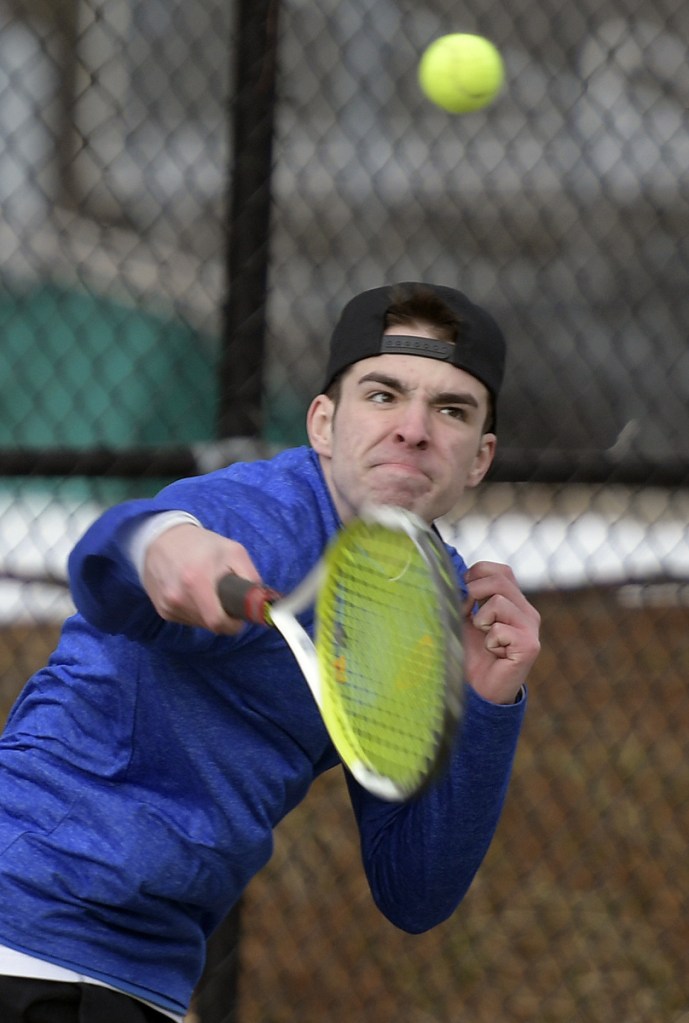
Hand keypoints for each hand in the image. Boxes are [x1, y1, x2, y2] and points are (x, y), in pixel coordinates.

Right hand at [142, 523, 260, 634]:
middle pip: (210, 625)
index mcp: (196, 581)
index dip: (233, 624)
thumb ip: (250, 577)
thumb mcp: (233, 551)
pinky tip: (193, 593)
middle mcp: (178, 597)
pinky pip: (187, 620)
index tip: (238, 616)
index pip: (218, 623)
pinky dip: (195, 611)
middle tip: (225, 597)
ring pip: (199, 624)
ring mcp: (168, 605)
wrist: (161, 538)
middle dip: (223, 616)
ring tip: (207, 591)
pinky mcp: (162, 609)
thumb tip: (262, 601)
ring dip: (208, 614)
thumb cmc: (201, 544)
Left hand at [462, 561, 540, 704]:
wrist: (480, 689)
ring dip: (480, 622)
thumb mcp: (465, 618)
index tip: (466, 594)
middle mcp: (526, 611)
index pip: (502, 571)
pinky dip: (488, 641)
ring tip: (486, 640)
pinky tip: (494, 653)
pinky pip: (499, 629)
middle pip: (500, 580)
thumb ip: (467, 596)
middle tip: (469, 615)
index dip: (479, 574)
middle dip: (474, 592)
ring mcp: (531, 628)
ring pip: (498, 602)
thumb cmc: (471, 653)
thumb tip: (459, 574)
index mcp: (514, 602)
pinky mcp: (529, 645)